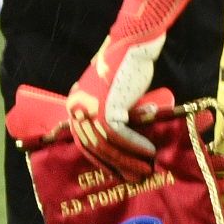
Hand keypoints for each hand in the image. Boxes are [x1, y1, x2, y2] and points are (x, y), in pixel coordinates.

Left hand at [66, 0, 193, 172]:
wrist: (133, 46)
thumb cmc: (126, 67)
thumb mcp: (110, 94)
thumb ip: (108, 111)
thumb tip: (116, 137)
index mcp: (75, 105)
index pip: (84, 142)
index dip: (102, 160)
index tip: (118, 171)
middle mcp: (78, 108)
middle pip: (94, 147)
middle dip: (116, 165)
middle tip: (134, 177)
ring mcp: (90, 108)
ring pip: (107, 144)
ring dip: (128, 160)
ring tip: (144, 170)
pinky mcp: (107, 107)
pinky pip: (119, 135)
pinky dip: (135, 145)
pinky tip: (148, 152)